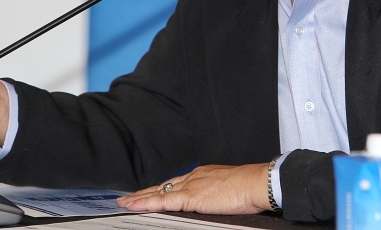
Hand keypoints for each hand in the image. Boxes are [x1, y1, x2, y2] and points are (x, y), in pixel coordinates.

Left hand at [117, 164, 269, 214]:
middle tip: (129, 197)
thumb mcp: (227, 191)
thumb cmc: (248, 188)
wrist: (255, 183)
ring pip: (159, 192)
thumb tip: (212, 205)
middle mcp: (194, 177)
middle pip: (164, 186)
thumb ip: (214, 197)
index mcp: (203, 175)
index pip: (176, 183)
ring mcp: (191, 185)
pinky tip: (135, 205)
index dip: (161, 189)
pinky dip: (147, 203)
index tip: (150, 192)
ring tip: (125, 202)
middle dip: (145, 192)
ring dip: (140, 197)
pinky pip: (163, 200)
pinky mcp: (191, 196)